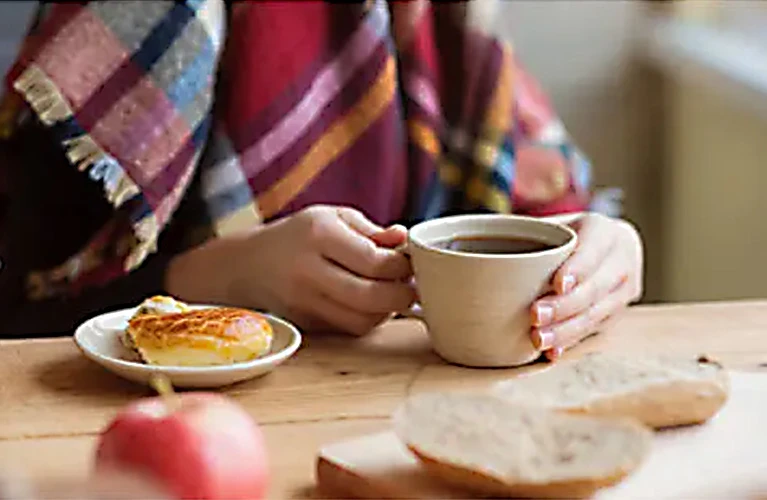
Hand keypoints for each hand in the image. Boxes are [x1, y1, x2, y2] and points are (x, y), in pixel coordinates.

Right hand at [225, 205, 413, 335]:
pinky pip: (348, 329)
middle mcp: (307, 270)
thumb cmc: (298, 236)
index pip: (374, 262)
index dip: (402, 267)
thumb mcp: (334, 218)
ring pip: (362, 320)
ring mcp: (303, 302)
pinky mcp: (304, 324)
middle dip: (401, 295)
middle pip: (370, 297)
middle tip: (412, 287)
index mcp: (318, 234)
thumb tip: (405, 240)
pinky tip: (370, 304)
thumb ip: (372, 231)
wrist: (248, 265)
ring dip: (387, 311)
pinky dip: (367, 320)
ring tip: (391, 294)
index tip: (411, 263)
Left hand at [529, 213, 642, 360]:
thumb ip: (526, 233)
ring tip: (539, 339)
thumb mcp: (552, 225)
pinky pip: (595, 331)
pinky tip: (552, 351)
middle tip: (535, 316)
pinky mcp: (617, 315)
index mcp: (605, 232)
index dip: (578, 268)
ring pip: (598, 314)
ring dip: (567, 330)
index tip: (557, 284)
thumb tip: (475, 251)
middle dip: (565, 306)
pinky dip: (571, 342)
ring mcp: (623, 292)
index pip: (594, 250)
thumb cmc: (566, 237)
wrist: (605, 249)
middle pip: (595, 288)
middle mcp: (621, 262)